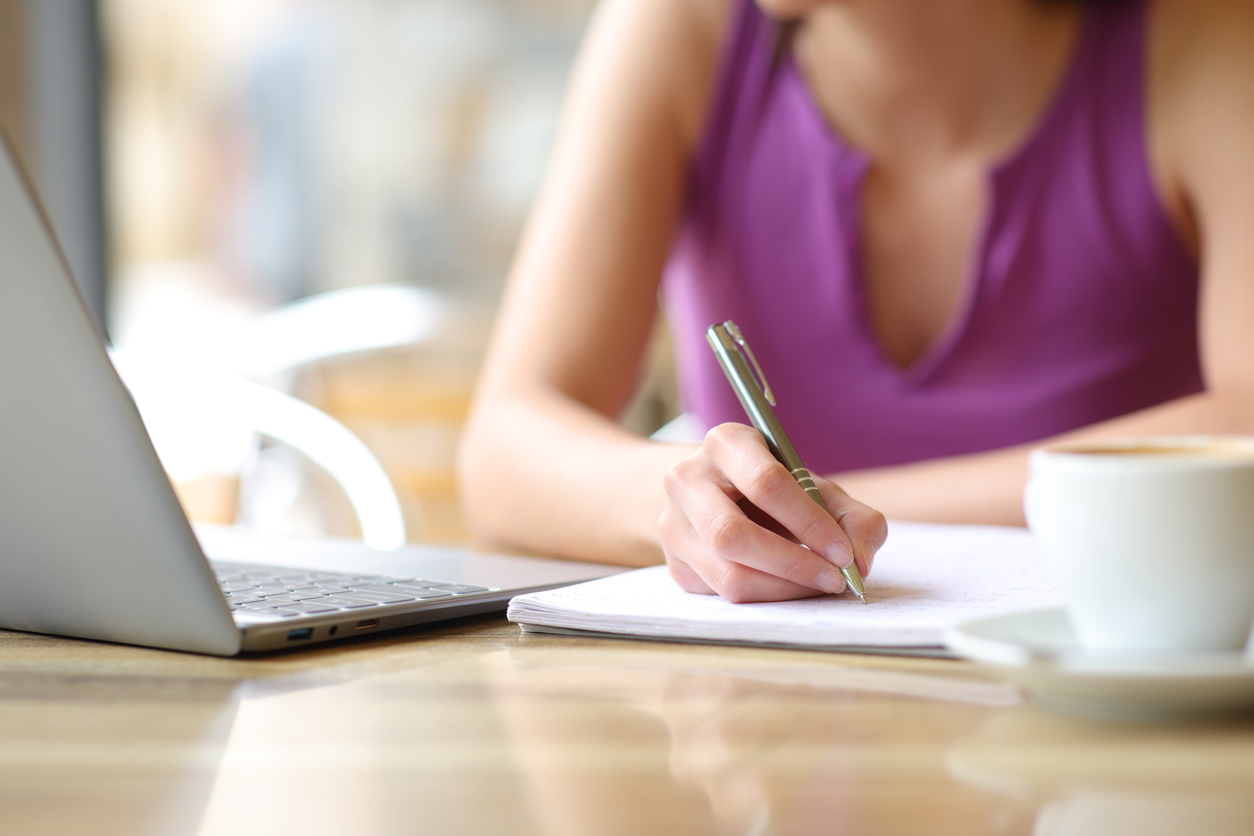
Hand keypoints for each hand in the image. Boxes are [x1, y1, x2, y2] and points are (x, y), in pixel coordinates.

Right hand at [658, 423, 886, 601]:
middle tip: (833, 579)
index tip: (843, 552)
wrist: (719, 495)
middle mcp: (686, 479)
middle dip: (792, 564)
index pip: (765, 483)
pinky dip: (765, 599)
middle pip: (732, 534)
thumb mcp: (817, 489)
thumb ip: (854, 518)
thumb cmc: (777, 491)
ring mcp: (672, 524)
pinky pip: (721, 594)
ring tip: (816, 585)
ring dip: (782, 589)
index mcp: (726, 443)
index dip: (809, 523)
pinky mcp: (674, 563)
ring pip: (726, 573)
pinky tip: (787, 587)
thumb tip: (860, 561)